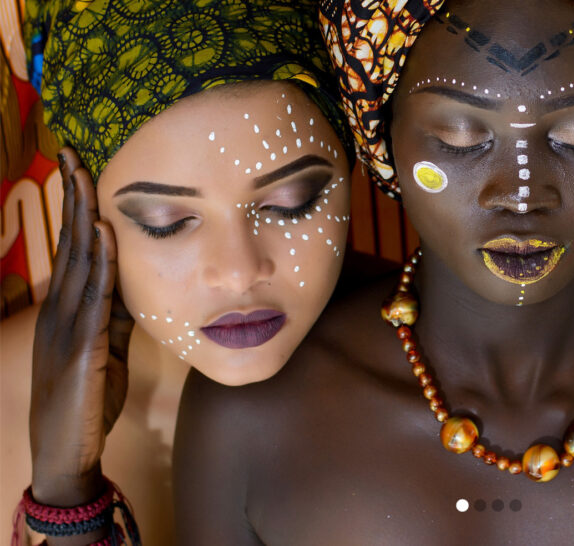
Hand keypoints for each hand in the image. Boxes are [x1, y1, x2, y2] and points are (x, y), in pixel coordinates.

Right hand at [29, 147, 131, 505]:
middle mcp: (62, 310)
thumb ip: (117, 317)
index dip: (78, 210)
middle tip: (73, 155)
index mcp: (68, 310)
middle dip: (73, 198)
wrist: (67, 449)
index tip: (80, 171)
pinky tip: (107, 236)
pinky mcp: (83, 347)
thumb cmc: (87, 401)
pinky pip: (94, 299)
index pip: (74, 249)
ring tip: (84, 177)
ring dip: (84, 218)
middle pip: (71, 244)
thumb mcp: (106, 350)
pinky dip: (102, 264)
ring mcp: (68, 326)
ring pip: (79, 261)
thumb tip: (134, 287)